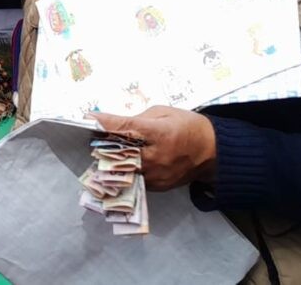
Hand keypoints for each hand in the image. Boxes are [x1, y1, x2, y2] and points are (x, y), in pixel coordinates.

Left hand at [89, 106, 217, 190]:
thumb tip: (115, 124)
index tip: (88, 117)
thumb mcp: (164, 113)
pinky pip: (134, 180)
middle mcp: (156, 157)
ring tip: (96, 153)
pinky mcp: (157, 187)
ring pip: (124, 171)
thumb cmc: (188, 126)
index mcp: (160, 133)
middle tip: (88, 138)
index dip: (106, 123)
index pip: (127, 127)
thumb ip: (138, 118)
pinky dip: (122, 173)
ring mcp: (156, 175)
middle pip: (120, 153)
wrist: (213, 152)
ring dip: (109, 162)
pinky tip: (112, 166)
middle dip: (102, 145)